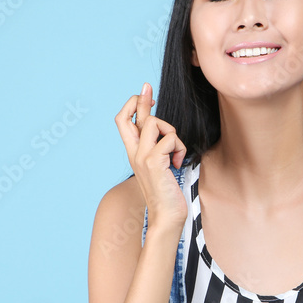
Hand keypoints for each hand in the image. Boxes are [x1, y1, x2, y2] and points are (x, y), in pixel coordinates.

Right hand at [114, 83, 187, 230]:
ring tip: (176, 153)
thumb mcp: (161, 166)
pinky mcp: (154, 162)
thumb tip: (164, 131)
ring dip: (172, 134)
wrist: (167, 216)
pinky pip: (170, 139)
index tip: (145, 95)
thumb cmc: (167, 193)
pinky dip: (180, 148)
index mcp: (134, 153)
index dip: (132, 105)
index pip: (122, 122)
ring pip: (155, 124)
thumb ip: (159, 148)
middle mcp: (134, 153)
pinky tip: (178, 163)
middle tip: (148, 87)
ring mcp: (142, 157)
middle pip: (132, 116)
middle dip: (143, 100)